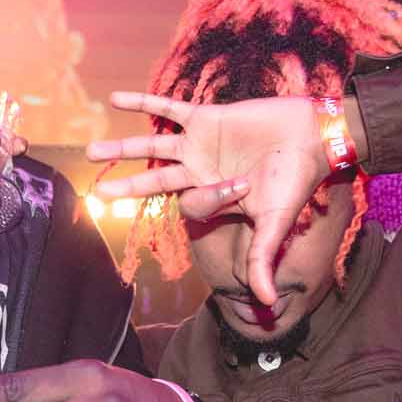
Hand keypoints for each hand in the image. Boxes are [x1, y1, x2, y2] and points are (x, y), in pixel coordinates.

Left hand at [86, 92, 329, 304]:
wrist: (311, 138)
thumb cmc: (294, 181)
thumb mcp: (274, 224)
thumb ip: (261, 259)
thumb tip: (266, 302)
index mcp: (212, 197)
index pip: (188, 204)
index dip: (209, 200)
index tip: (242, 189)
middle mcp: (200, 171)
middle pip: (153, 181)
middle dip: (126, 186)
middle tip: (96, 193)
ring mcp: (199, 143)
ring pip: (152, 146)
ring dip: (123, 148)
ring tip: (90, 151)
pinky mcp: (206, 116)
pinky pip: (169, 108)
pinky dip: (144, 103)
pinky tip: (116, 99)